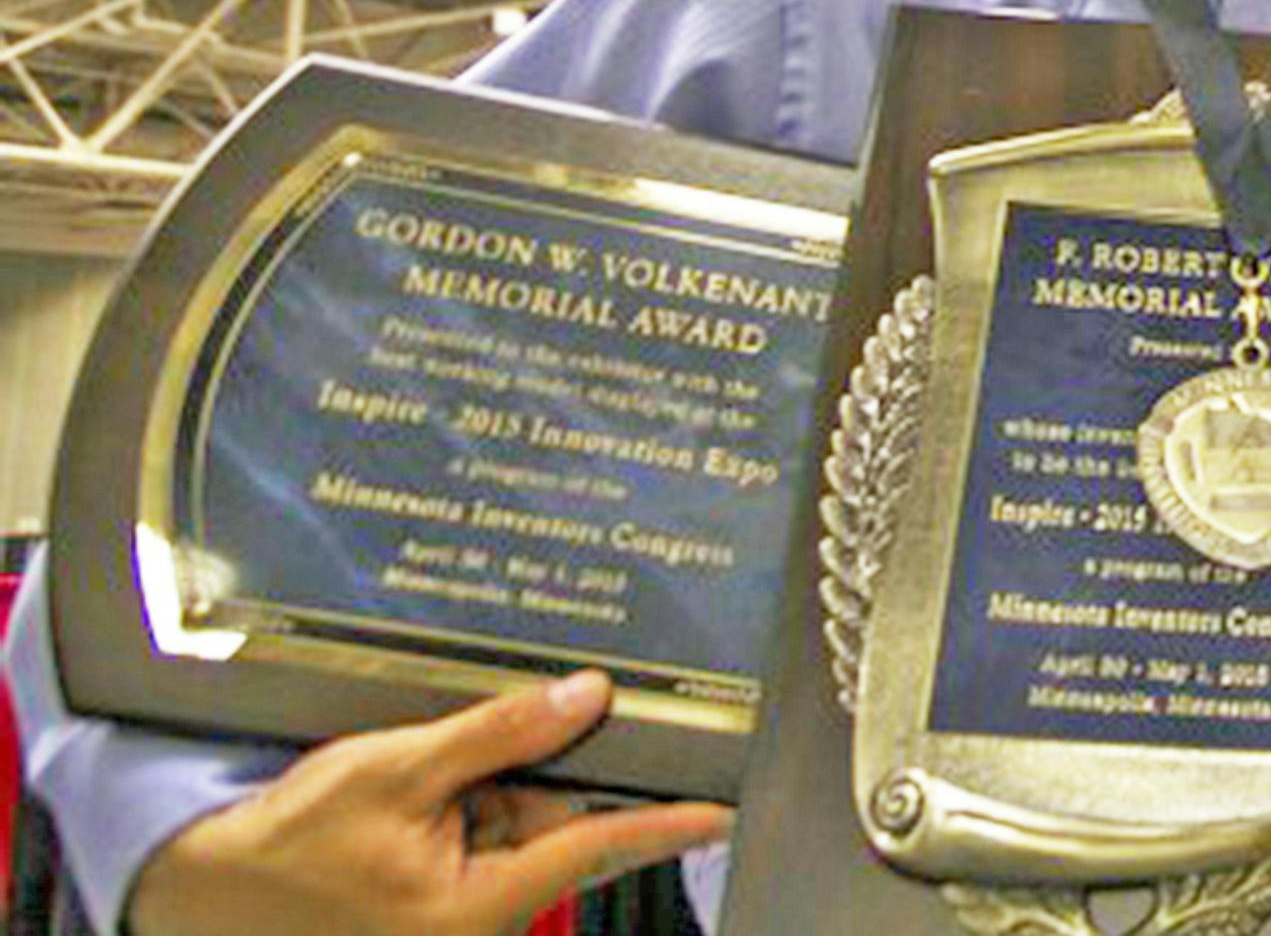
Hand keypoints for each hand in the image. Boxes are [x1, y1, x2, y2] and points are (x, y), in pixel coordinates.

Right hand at [127, 671, 731, 935]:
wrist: (207, 894)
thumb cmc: (292, 844)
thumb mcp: (395, 771)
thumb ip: (496, 735)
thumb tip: (586, 696)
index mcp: (475, 909)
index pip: (593, 847)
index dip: (664, 824)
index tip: (724, 810)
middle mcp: (480, 920)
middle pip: (557, 825)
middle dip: (567, 764)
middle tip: (602, 701)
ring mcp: (461, 909)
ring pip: (523, 822)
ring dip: (516, 773)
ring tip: (487, 730)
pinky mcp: (442, 894)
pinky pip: (488, 831)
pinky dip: (484, 789)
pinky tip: (462, 754)